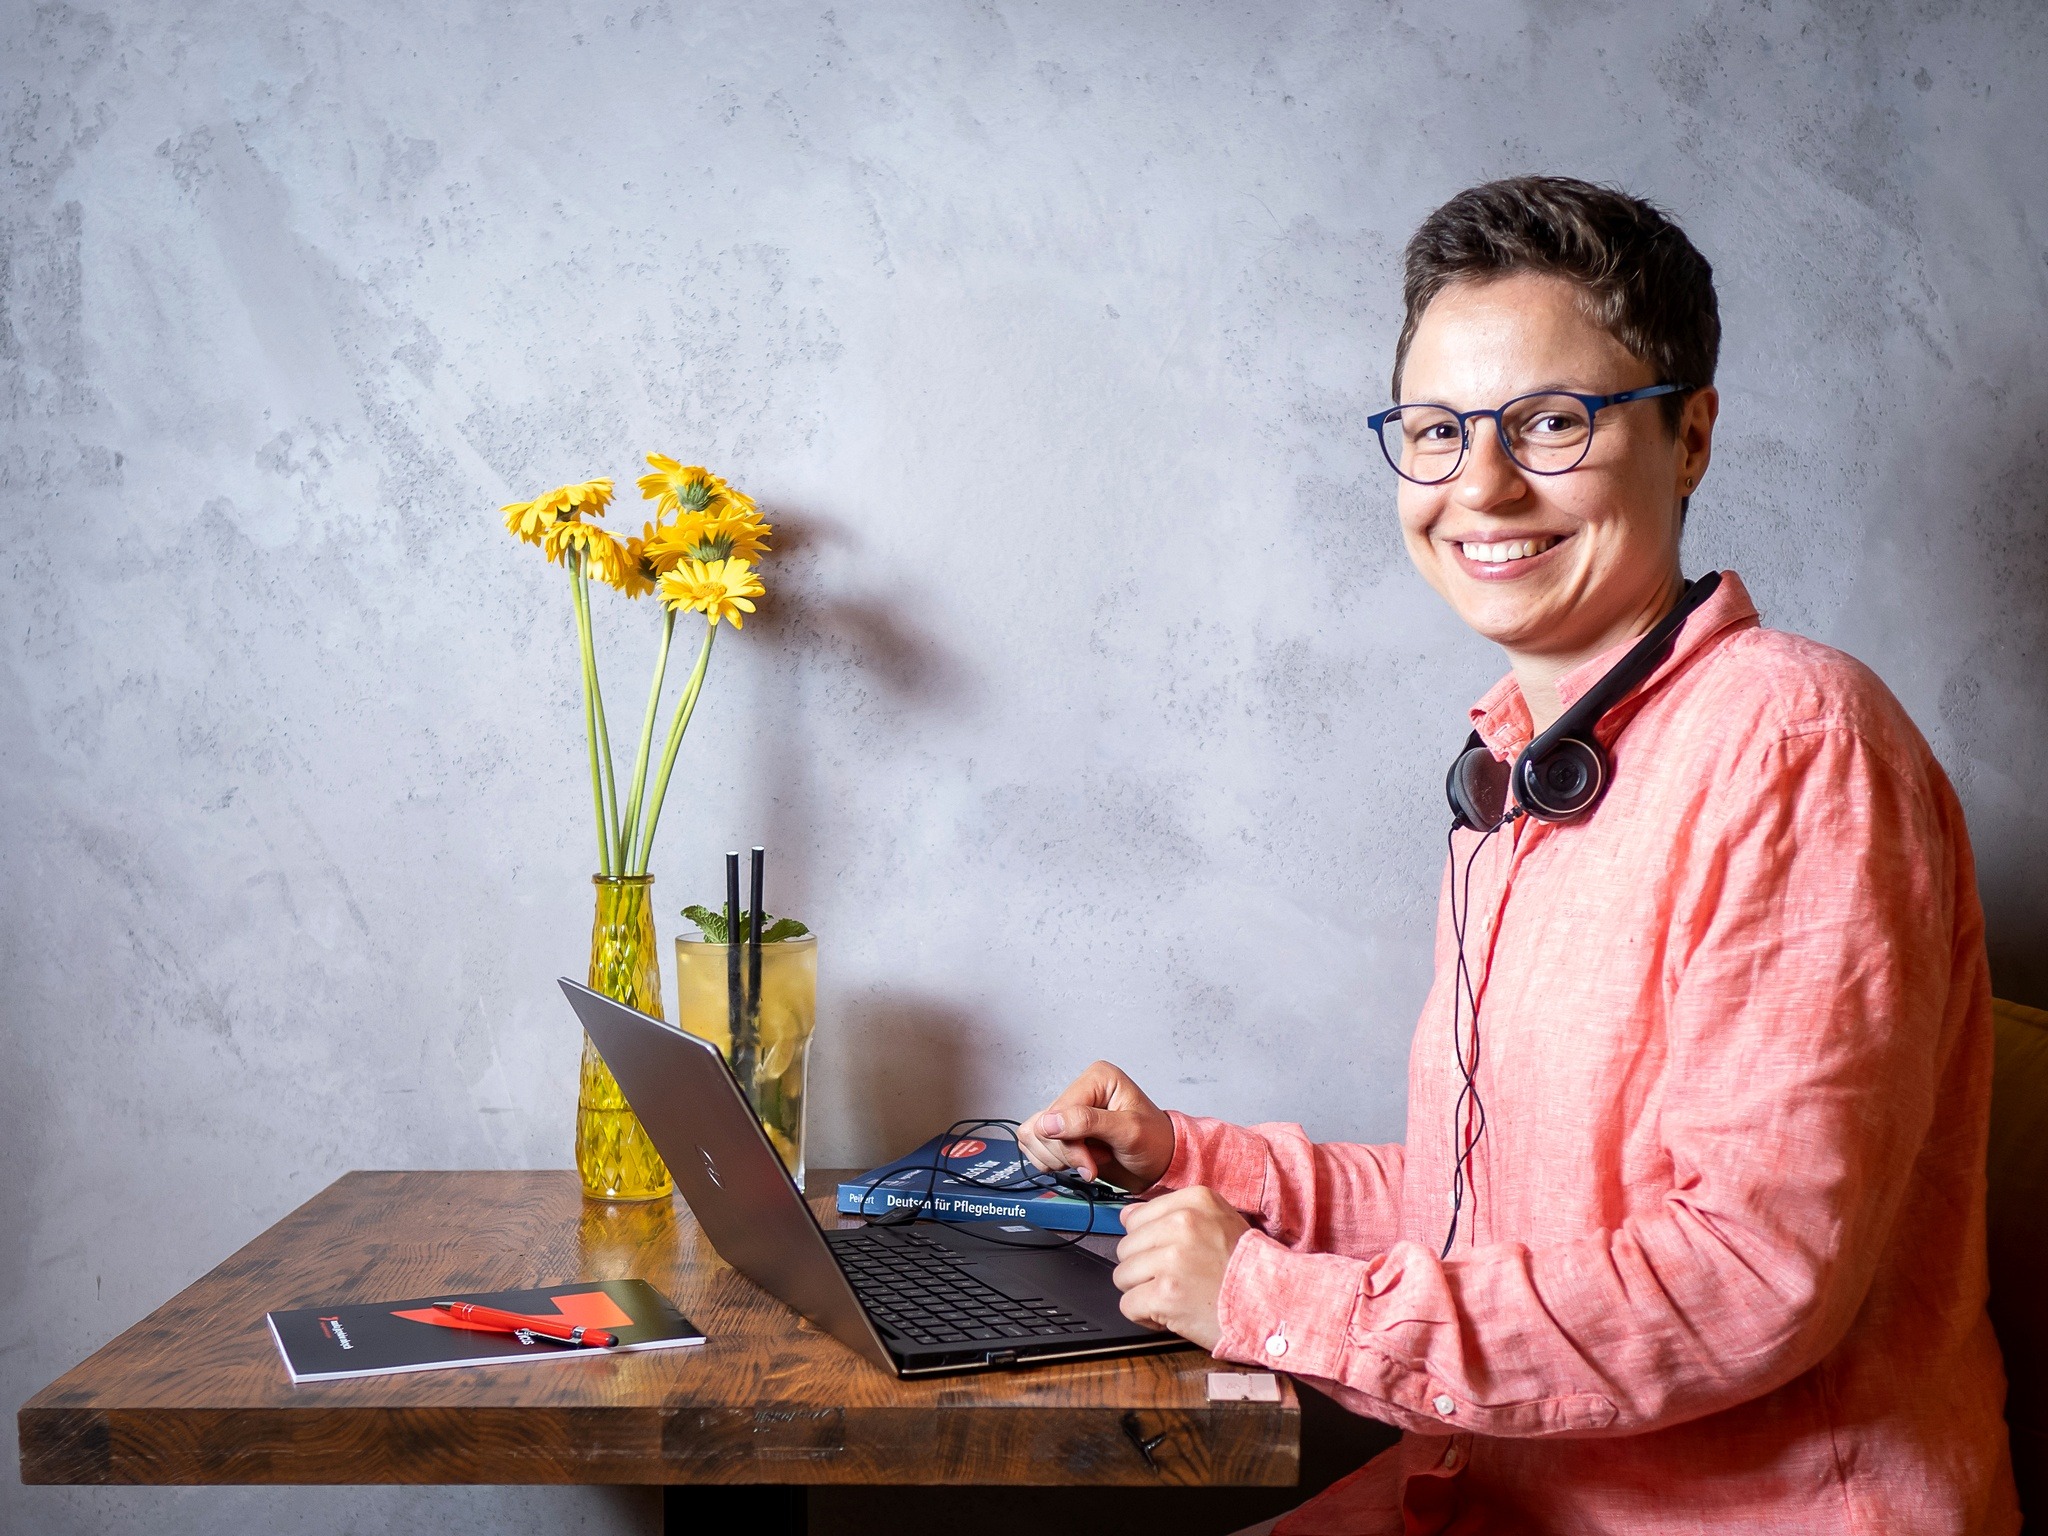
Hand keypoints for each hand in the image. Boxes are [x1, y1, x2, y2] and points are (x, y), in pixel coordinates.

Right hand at [1017, 1061, 1174, 1191]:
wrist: (1160, 1165)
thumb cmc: (1155, 1142)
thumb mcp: (1129, 1131)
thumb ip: (1088, 1123)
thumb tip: (1049, 1122)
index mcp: (1096, 1078)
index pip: (1059, 1111)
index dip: (1070, 1143)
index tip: (1090, 1164)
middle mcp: (1079, 1091)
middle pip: (1043, 1126)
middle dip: (1067, 1154)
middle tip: (1094, 1162)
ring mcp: (1068, 1112)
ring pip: (1034, 1136)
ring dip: (1058, 1159)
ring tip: (1089, 1159)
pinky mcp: (1062, 1132)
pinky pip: (1034, 1146)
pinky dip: (1051, 1162)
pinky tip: (1077, 1163)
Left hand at [1112, 1186, 1249, 1352]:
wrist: (1274, 1306)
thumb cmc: (1248, 1269)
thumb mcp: (1218, 1222)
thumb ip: (1173, 1213)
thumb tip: (1126, 1214)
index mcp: (1195, 1201)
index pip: (1136, 1218)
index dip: (1150, 1244)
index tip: (1173, 1256)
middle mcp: (1182, 1224)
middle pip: (1126, 1247)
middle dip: (1145, 1269)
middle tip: (1177, 1280)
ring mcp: (1172, 1258)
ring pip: (1122, 1275)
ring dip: (1144, 1292)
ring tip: (1176, 1296)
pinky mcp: (1165, 1294)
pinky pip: (1128, 1304)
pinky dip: (1146, 1316)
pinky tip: (1172, 1314)